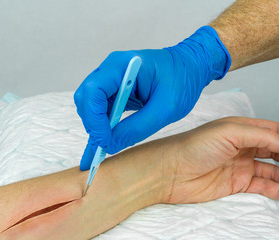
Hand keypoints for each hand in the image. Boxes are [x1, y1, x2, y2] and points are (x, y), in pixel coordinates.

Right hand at [74, 26, 230, 169]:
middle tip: (104, 147)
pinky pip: (101, 111)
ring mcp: (112, 80)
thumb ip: (137, 128)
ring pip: (91, 107)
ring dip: (96, 128)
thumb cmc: (183, 80)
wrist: (191, 68)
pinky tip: (100, 147)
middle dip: (93, 125)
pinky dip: (102, 129)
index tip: (104, 140)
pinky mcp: (116, 91)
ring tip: (102, 151)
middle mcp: (112, 70)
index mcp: (123, 66)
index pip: (94, 90)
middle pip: (87, 99)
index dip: (94, 118)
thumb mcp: (166, 109)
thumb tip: (110, 145)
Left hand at [163, 117, 278, 202]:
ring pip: (273, 171)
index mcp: (241, 128)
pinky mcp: (235, 183)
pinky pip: (263, 186)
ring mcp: (240, 165)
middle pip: (277, 151)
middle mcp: (242, 146)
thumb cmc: (193, 147)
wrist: (169, 172)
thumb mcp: (230, 133)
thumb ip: (262, 136)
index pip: (275, 132)